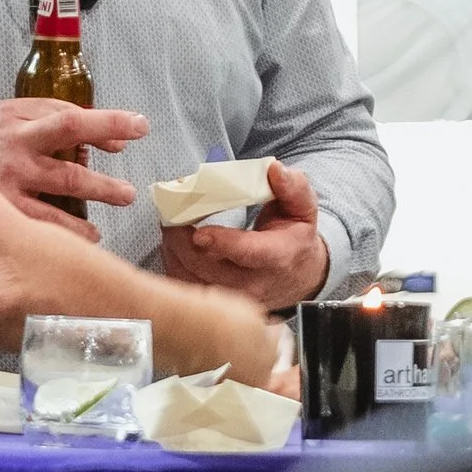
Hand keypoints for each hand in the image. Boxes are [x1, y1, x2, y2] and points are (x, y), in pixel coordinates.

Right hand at [0, 95, 147, 229]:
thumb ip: (41, 125)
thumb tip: (92, 145)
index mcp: (13, 117)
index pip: (68, 113)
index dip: (105, 122)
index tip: (133, 129)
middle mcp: (13, 142)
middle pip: (71, 133)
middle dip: (110, 137)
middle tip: (139, 147)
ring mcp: (8, 177)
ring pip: (67, 181)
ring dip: (101, 190)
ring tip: (122, 197)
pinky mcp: (3, 209)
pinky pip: (48, 222)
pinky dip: (74, 232)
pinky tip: (90, 237)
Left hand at [157, 158, 329, 307]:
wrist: (296, 275)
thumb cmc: (294, 237)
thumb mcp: (303, 208)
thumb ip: (292, 187)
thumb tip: (275, 169)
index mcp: (277, 255)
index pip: (248, 253)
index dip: (222, 243)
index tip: (199, 231)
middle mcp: (253, 282)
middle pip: (208, 266)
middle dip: (182, 240)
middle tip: (170, 214)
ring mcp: (232, 297)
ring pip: (190, 279)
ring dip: (173, 250)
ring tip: (169, 225)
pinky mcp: (216, 302)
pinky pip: (184, 286)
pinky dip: (172, 263)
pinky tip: (172, 244)